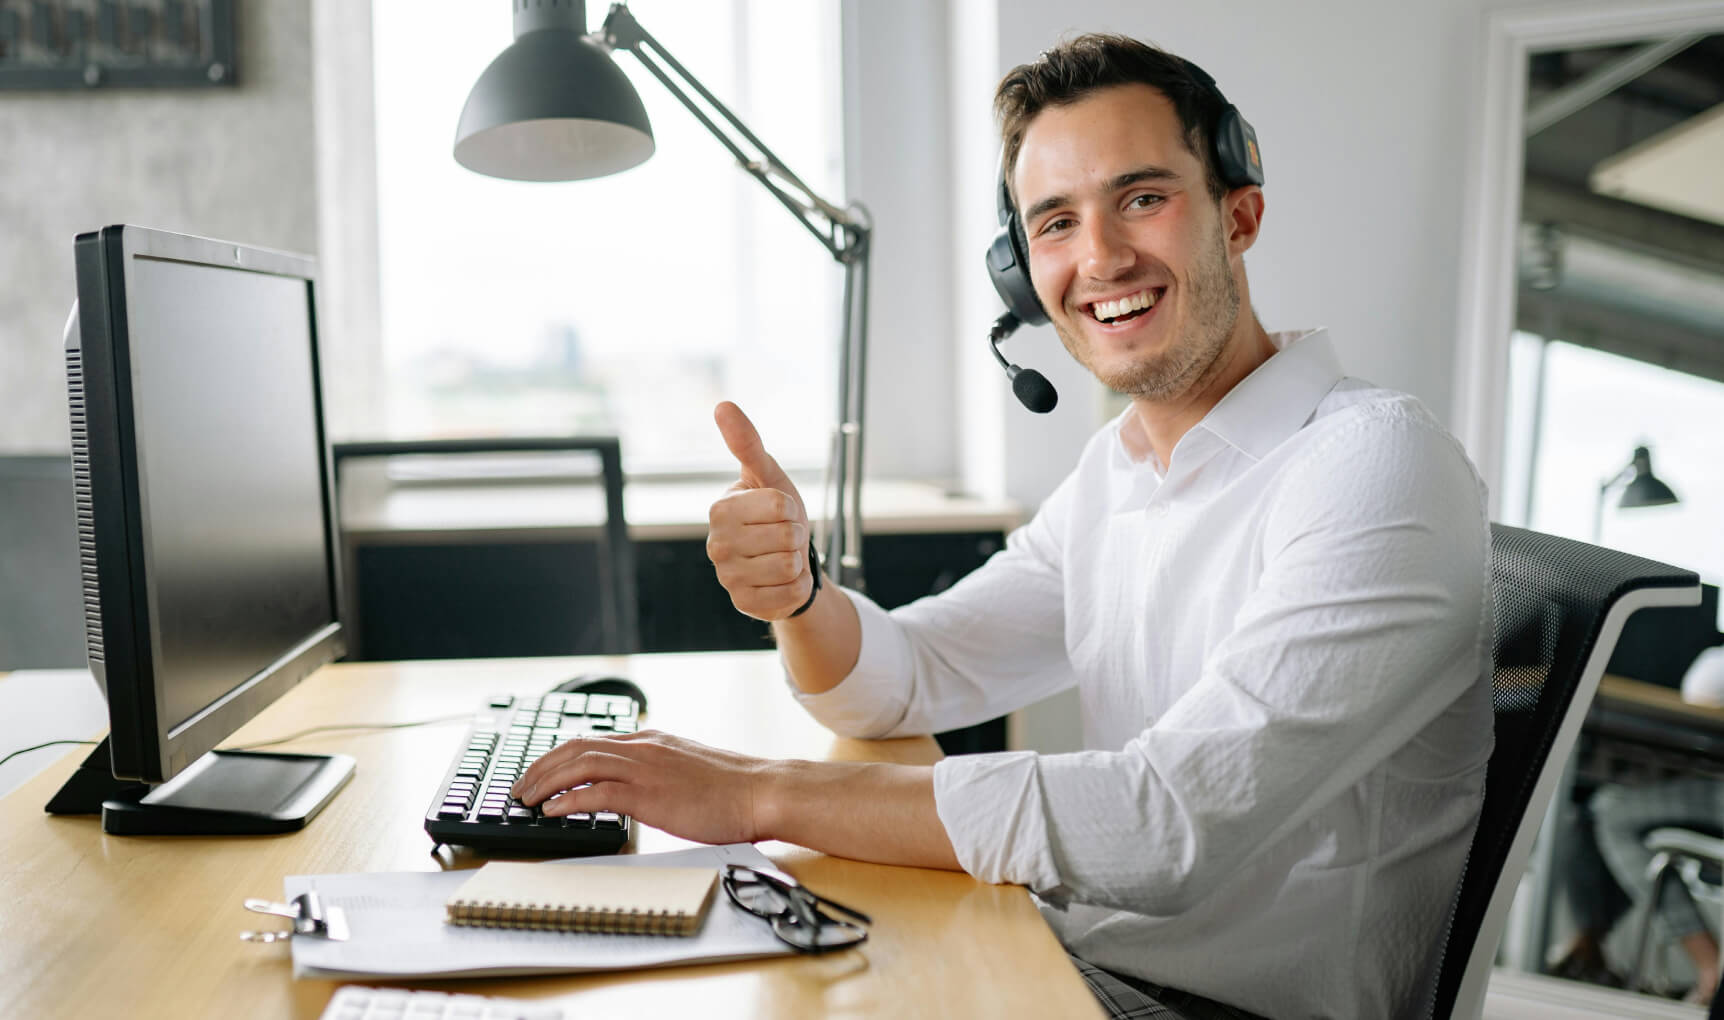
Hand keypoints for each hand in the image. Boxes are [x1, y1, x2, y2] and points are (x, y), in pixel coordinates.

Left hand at [511, 730, 770, 845]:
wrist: (761, 792)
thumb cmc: (732, 789)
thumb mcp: (686, 769)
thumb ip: (658, 771)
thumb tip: (636, 788)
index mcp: (651, 741)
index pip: (592, 740)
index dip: (559, 755)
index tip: (540, 771)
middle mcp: (643, 747)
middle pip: (576, 747)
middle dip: (542, 766)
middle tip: (521, 787)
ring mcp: (645, 768)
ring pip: (580, 765)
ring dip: (547, 781)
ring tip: (527, 799)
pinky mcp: (649, 794)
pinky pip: (597, 793)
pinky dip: (569, 800)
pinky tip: (553, 811)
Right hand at [708, 401, 815, 620]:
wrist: (786, 559)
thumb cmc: (776, 513)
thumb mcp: (768, 476)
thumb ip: (747, 443)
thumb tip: (723, 405)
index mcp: (720, 509)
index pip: (780, 505)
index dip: (792, 508)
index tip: (781, 512)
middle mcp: (716, 545)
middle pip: (786, 537)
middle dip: (796, 536)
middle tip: (783, 538)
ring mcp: (728, 578)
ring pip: (788, 567)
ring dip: (796, 562)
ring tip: (782, 557)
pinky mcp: (743, 604)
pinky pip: (788, 595)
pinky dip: (796, 587)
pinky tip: (781, 582)